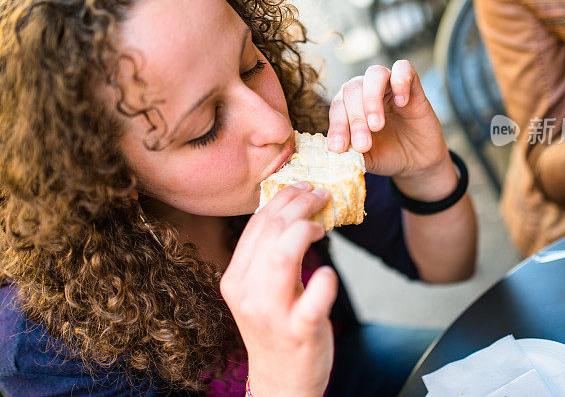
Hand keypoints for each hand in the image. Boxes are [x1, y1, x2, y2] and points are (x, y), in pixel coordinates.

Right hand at [220, 183, 336, 396]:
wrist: (282, 383)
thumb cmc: (276, 328)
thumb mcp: (261, 290)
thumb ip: (268, 254)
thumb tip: (292, 208)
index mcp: (235, 279)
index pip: (256, 226)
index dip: (281, 198)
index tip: (303, 185)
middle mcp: (247, 294)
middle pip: (269, 232)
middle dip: (298, 204)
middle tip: (320, 194)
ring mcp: (272, 314)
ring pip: (282, 255)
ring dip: (305, 229)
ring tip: (322, 224)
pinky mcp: (300, 332)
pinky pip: (313, 300)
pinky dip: (325, 281)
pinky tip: (329, 273)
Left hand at [327, 61, 448, 179]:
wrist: (418, 161)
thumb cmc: (387, 155)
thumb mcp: (365, 158)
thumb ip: (349, 153)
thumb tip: (332, 153)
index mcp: (350, 105)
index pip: (337, 106)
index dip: (336, 126)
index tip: (339, 148)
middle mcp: (366, 90)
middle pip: (353, 89)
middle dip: (355, 119)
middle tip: (363, 145)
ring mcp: (389, 86)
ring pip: (374, 74)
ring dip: (372, 99)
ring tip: (376, 126)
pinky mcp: (413, 85)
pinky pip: (404, 68)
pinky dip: (400, 81)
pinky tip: (401, 103)